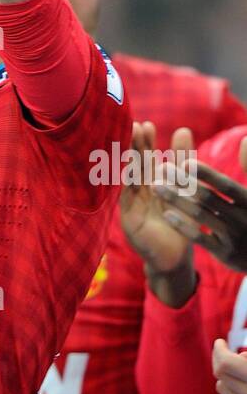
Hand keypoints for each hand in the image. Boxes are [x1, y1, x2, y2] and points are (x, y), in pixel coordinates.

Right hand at [120, 123, 195, 295]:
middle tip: (136, 126)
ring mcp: (132, 202)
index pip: (147, 156)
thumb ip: (182, 161)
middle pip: (136, 163)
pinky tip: (129, 170)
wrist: (173, 255)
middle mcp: (139, 189)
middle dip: (136, 146)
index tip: (146, 124)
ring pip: (130, 177)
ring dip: (130, 160)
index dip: (145, 141)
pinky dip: (127, 184)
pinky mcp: (129, 217)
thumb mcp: (185, 188)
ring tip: (131, 143)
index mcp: (152, 181)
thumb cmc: (178, 221)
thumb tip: (183, 129)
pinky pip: (127, 198)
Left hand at [152, 134, 246, 273]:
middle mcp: (243, 220)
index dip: (208, 175)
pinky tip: (166, 214)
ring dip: (177, 200)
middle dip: (184, 183)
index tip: (186, 162)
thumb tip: (244, 140)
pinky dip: (183, 226)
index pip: (227, 186)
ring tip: (156, 187)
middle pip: (209, 199)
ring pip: (201, 216)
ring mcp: (233, 238)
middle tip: (162, 168)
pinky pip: (200, 239)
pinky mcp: (224, 253)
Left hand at [212, 339, 246, 393]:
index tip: (220, 342)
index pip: (225, 363)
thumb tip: (241, 356)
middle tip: (223, 349)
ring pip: (222, 386)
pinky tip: (242, 386)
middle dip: (219, 359)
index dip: (220, 350)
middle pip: (220, 373)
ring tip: (237, 368)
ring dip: (226, 375)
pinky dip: (232, 390)